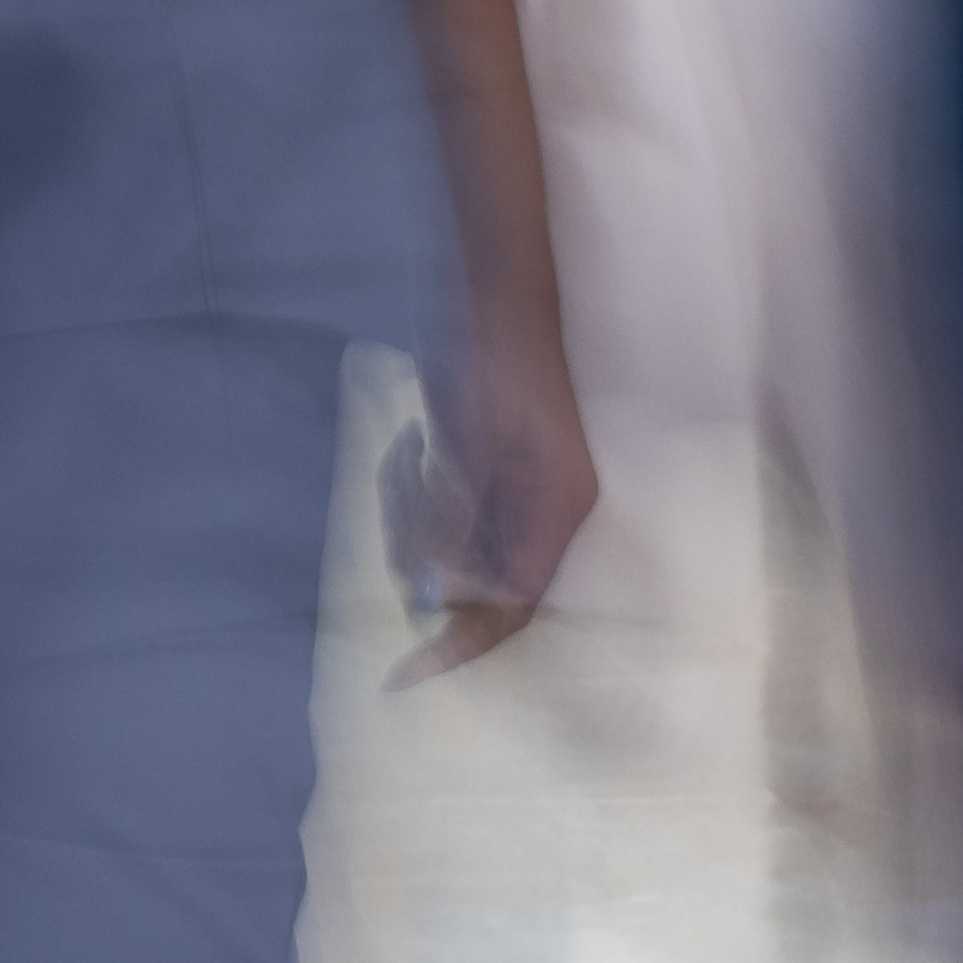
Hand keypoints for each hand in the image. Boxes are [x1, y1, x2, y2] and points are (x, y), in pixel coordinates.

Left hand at [381, 314, 598, 681]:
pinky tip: (414, 439)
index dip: (459, 651)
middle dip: (423, 544)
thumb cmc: (489, 350)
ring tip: (411, 444)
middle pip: (474, 582)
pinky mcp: (498, 476)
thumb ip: (457, 522)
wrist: (497, 284)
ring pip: (450, 547)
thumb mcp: (463, 438)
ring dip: (413, 508)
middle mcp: (551, 514)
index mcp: (559, 510)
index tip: (402, 678)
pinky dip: (416, 489)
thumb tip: (435, 601)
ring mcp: (526, 496)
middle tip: (404, 475)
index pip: (513, 611)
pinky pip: (446, 514)